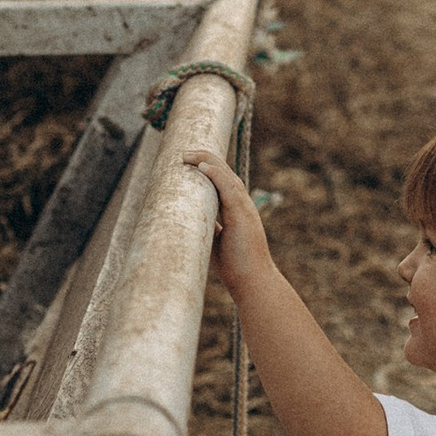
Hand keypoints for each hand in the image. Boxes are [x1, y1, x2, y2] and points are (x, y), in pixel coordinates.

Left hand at [190, 147, 274, 296]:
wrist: (252, 281)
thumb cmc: (235, 265)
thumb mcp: (216, 241)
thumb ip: (208, 226)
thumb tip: (188, 219)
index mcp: (237, 210)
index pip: (223, 181)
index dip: (208, 169)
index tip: (189, 162)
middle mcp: (242, 204)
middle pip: (224, 173)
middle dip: (204, 159)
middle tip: (183, 153)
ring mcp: (244, 208)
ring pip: (226, 176)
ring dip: (207, 161)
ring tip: (188, 154)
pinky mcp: (242, 216)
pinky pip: (229, 189)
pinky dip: (216, 175)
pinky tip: (203, 166)